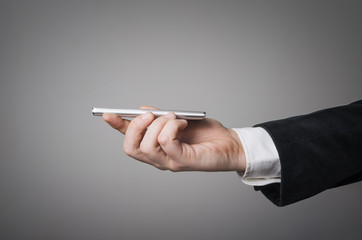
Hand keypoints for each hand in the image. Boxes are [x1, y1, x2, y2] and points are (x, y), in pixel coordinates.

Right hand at [102, 106, 245, 171]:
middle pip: (131, 148)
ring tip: (174, 117)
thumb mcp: (178, 119)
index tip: (107, 114)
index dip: (117, 128)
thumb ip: (159, 117)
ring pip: (148, 145)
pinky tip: (183, 123)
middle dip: (136, 127)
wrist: (229, 143)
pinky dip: (172, 126)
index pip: (131, 139)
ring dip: (159, 124)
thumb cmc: (206, 133)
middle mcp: (159, 158)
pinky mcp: (183, 161)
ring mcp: (169, 162)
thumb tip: (140, 110)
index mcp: (156, 147)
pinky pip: (166, 142)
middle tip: (150, 115)